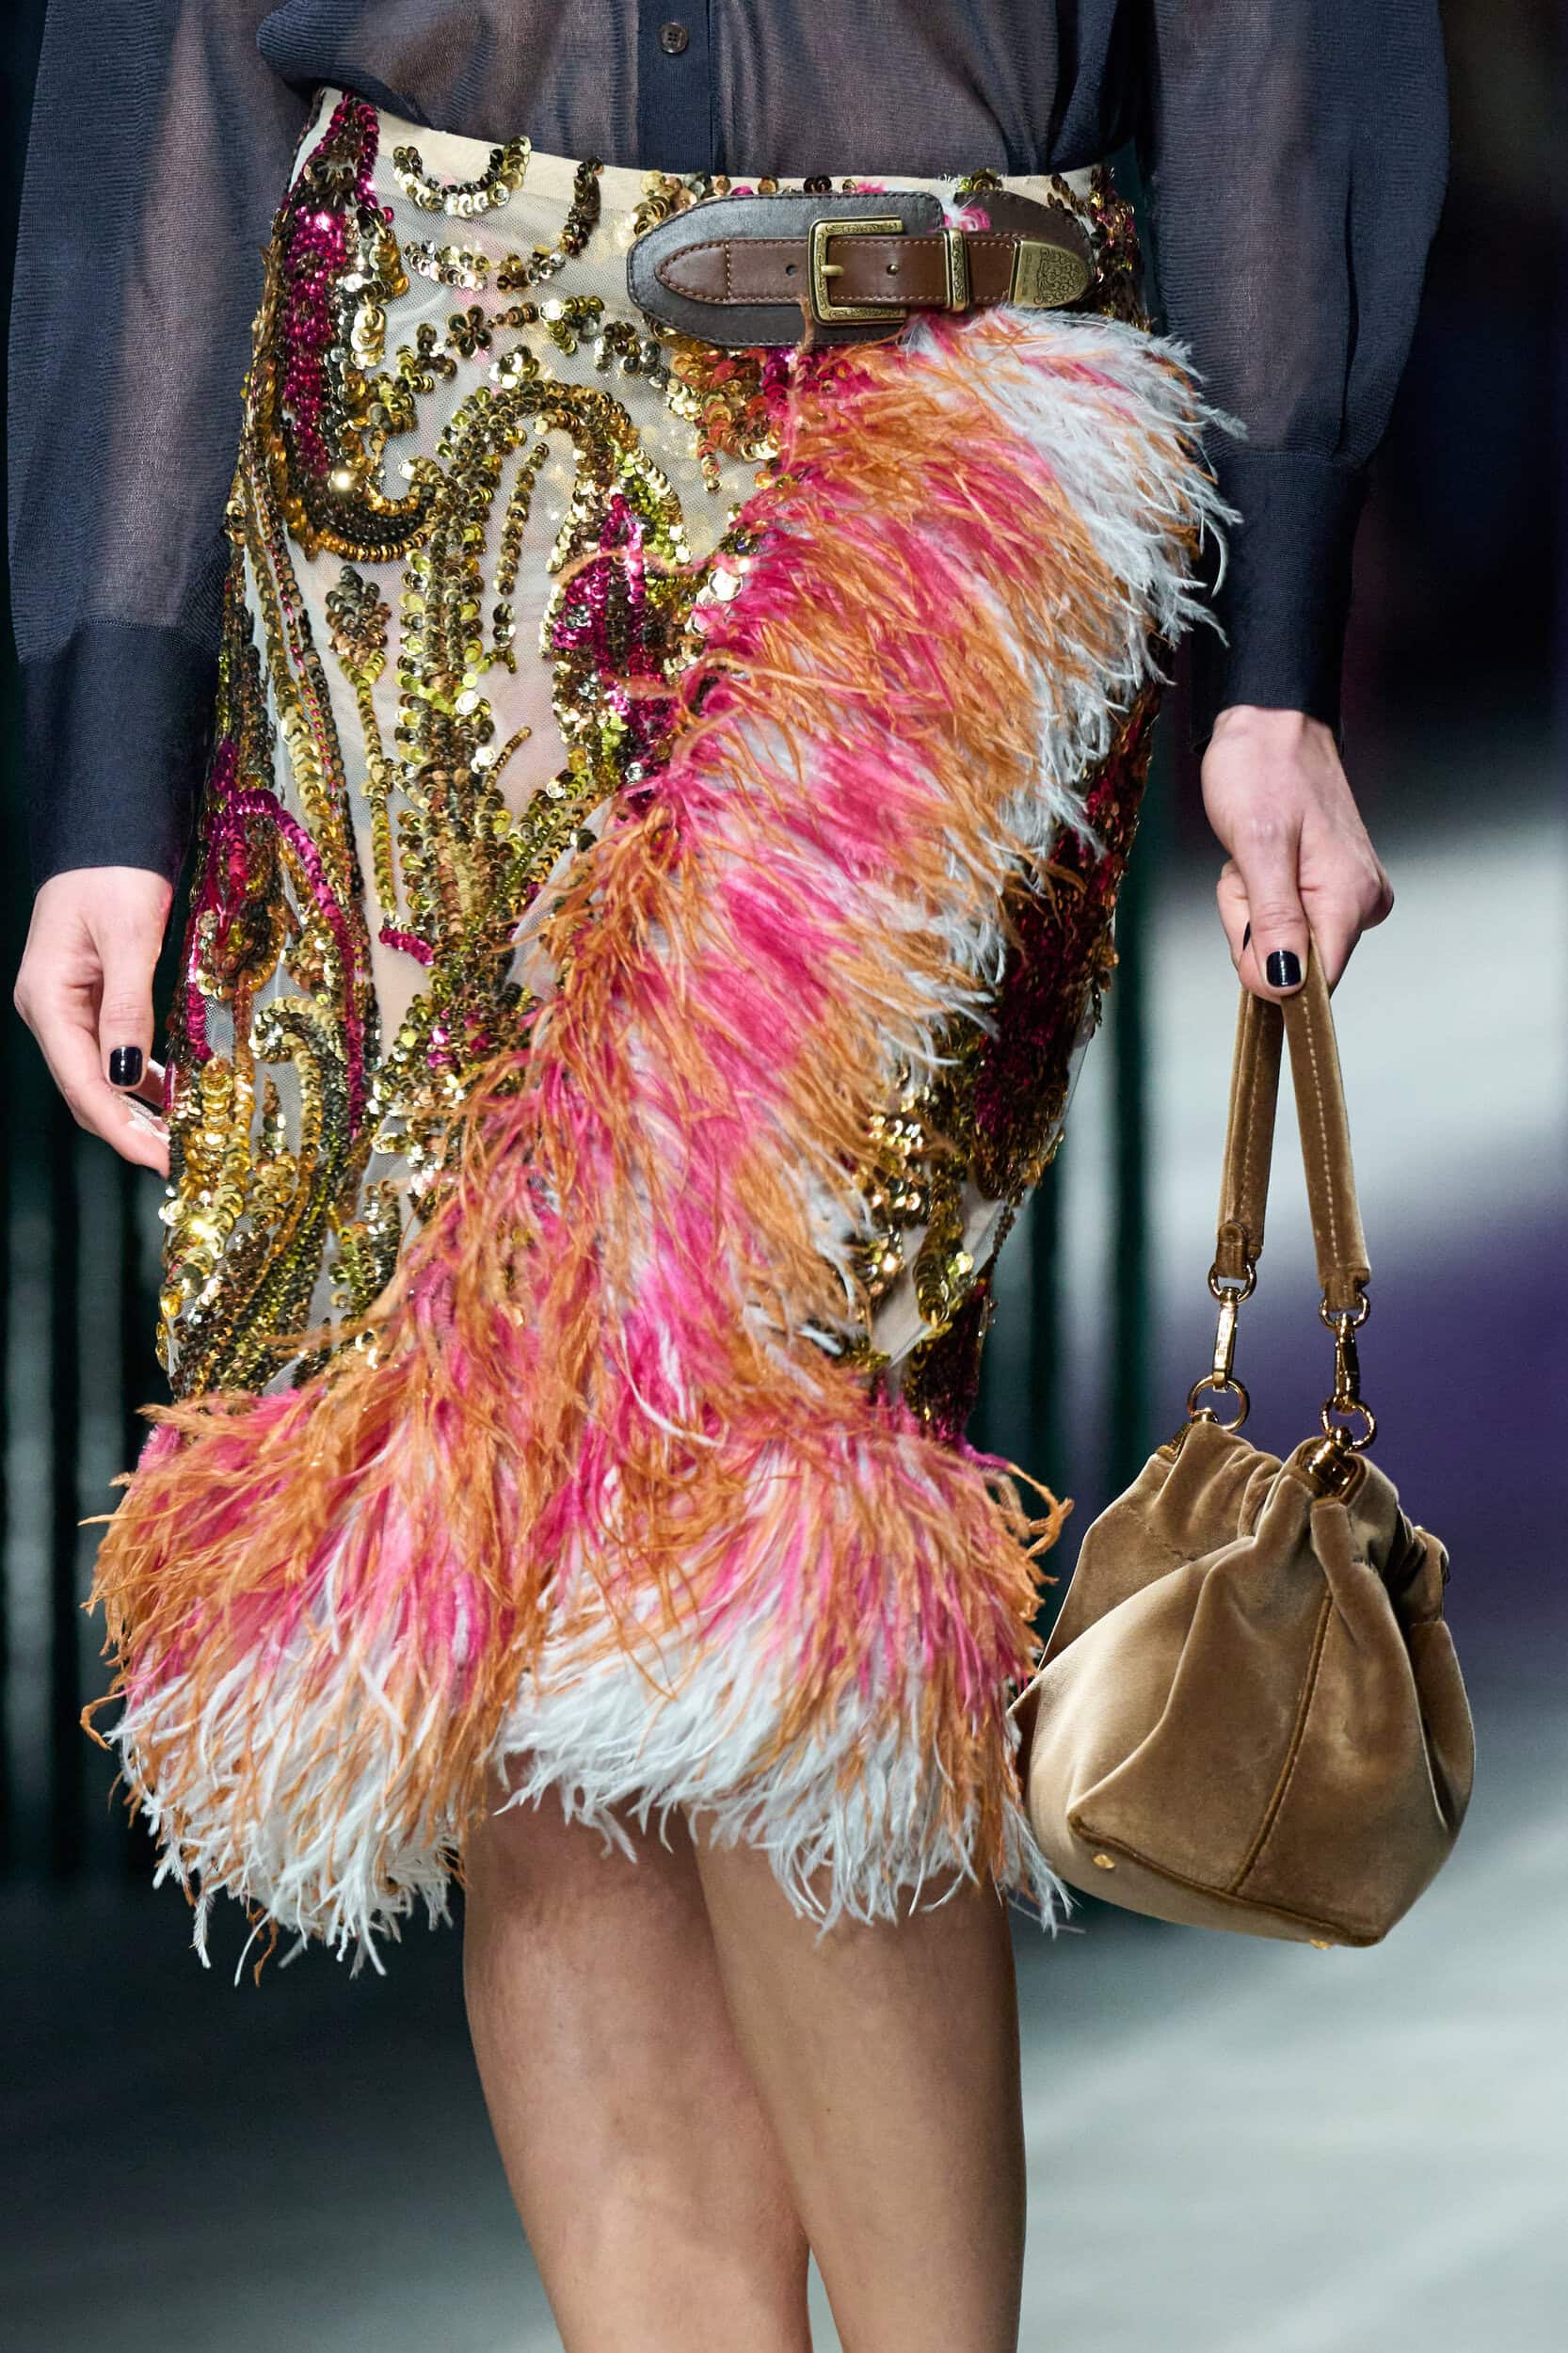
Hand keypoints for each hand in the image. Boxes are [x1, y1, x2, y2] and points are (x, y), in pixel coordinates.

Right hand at [14, 867, 173, 1172]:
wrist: (110, 829)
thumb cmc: (116, 870)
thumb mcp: (131, 936)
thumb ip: (129, 1006)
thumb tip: (128, 1075)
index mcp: (48, 999)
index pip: (82, 1085)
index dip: (121, 1131)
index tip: (160, 1162)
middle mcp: (50, 1010)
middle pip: (86, 1092)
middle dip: (131, 1132)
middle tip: (182, 1164)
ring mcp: (68, 1006)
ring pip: (100, 1078)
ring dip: (138, 1113)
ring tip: (182, 1141)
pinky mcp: (91, 998)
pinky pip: (114, 1053)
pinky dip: (143, 1081)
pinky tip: (174, 1097)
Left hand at [1202, 706, 1392, 998]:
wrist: (1271, 726)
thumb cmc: (1263, 769)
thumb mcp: (1257, 847)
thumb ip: (1273, 922)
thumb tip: (1285, 982)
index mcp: (1350, 898)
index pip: (1314, 984)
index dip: (1269, 972)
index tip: (1247, 926)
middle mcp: (1361, 902)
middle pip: (1293, 965)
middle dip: (1251, 928)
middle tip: (1245, 873)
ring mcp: (1348, 895)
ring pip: (1282, 942)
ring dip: (1251, 908)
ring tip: (1252, 860)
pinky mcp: (1332, 888)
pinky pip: (1284, 919)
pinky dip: (1260, 896)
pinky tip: (1260, 861)